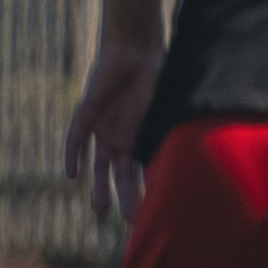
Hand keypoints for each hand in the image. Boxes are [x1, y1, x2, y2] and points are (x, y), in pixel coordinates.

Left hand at [64, 41, 162, 221]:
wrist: (134, 46)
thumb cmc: (157, 71)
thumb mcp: (169, 102)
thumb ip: (174, 123)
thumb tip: (195, 147)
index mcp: (141, 137)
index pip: (143, 172)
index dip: (147, 191)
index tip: (153, 212)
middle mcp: (121, 138)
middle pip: (122, 175)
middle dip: (126, 197)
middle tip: (130, 220)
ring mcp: (103, 127)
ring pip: (98, 164)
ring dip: (99, 186)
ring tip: (100, 210)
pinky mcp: (86, 113)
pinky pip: (77, 138)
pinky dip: (74, 155)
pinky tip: (72, 174)